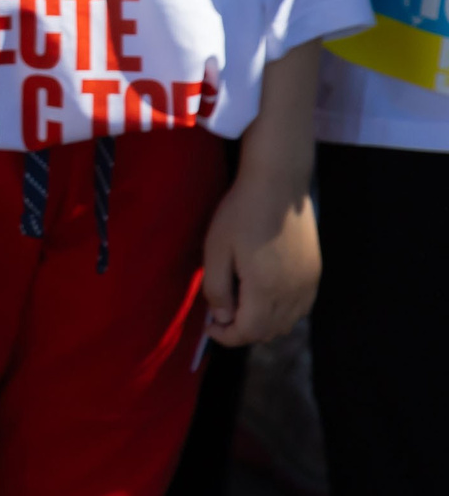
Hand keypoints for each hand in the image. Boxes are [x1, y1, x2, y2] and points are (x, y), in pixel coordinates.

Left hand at [201, 167, 317, 345]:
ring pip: (287, 324)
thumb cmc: (241, 214)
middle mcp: (292, 294)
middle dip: (242, 331)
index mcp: (266, 290)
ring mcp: (308, 285)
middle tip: (221, 315)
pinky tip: (264, 297)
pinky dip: (281, 314)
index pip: (249, 332)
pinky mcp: (315, 274)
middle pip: (268, 332)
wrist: (278, 187)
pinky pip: (300, 309)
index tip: (210, 327)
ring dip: (262, 325)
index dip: (227, 337)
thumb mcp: (216, 249)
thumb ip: (217, 288)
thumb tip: (222, 317)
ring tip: (240, 306)